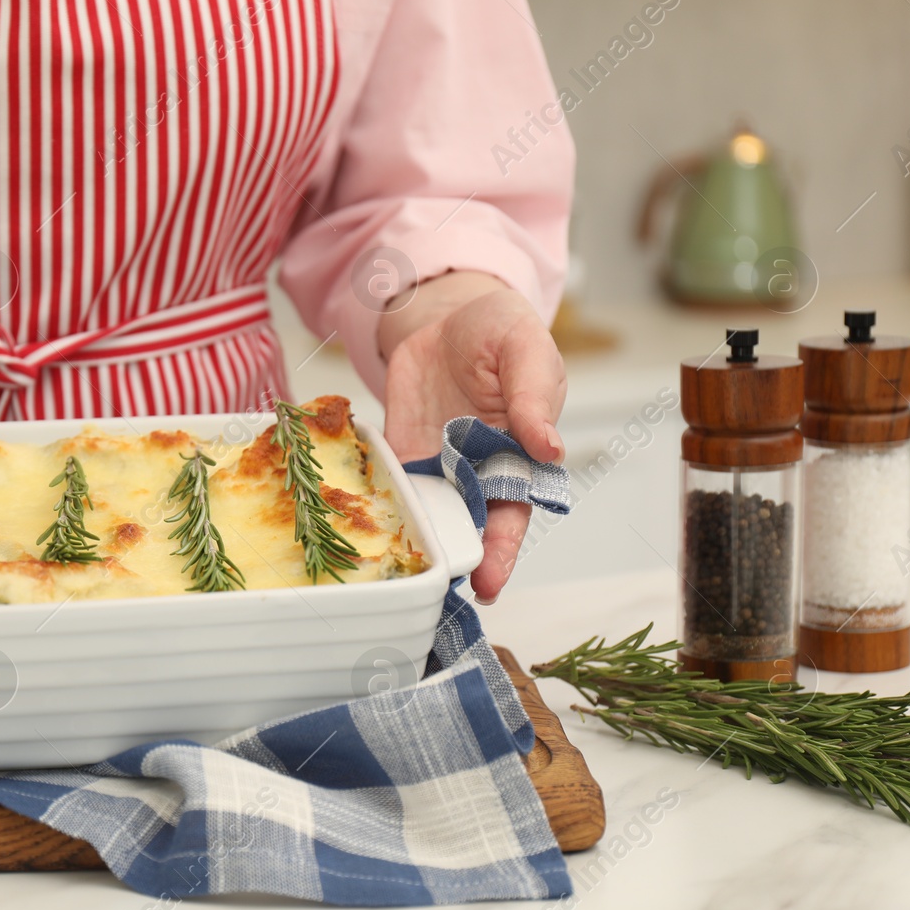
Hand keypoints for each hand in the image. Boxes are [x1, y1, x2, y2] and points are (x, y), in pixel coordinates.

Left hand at [379, 273, 566, 602]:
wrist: (449, 315)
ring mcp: (434, 466)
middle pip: (466, 528)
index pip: (513, 515)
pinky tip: (359, 528)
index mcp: (519, 457)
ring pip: (425, 516)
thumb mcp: (526, 351)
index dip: (502, 550)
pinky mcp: (399, 452)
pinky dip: (376, 505)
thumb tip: (550, 446)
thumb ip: (534, 397)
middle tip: (438, 594)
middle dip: (453, 563)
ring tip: (397, 576)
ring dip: (413, 544)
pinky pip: (388, 485)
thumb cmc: (503, 333)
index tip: (490, 581)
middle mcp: (476, 472)